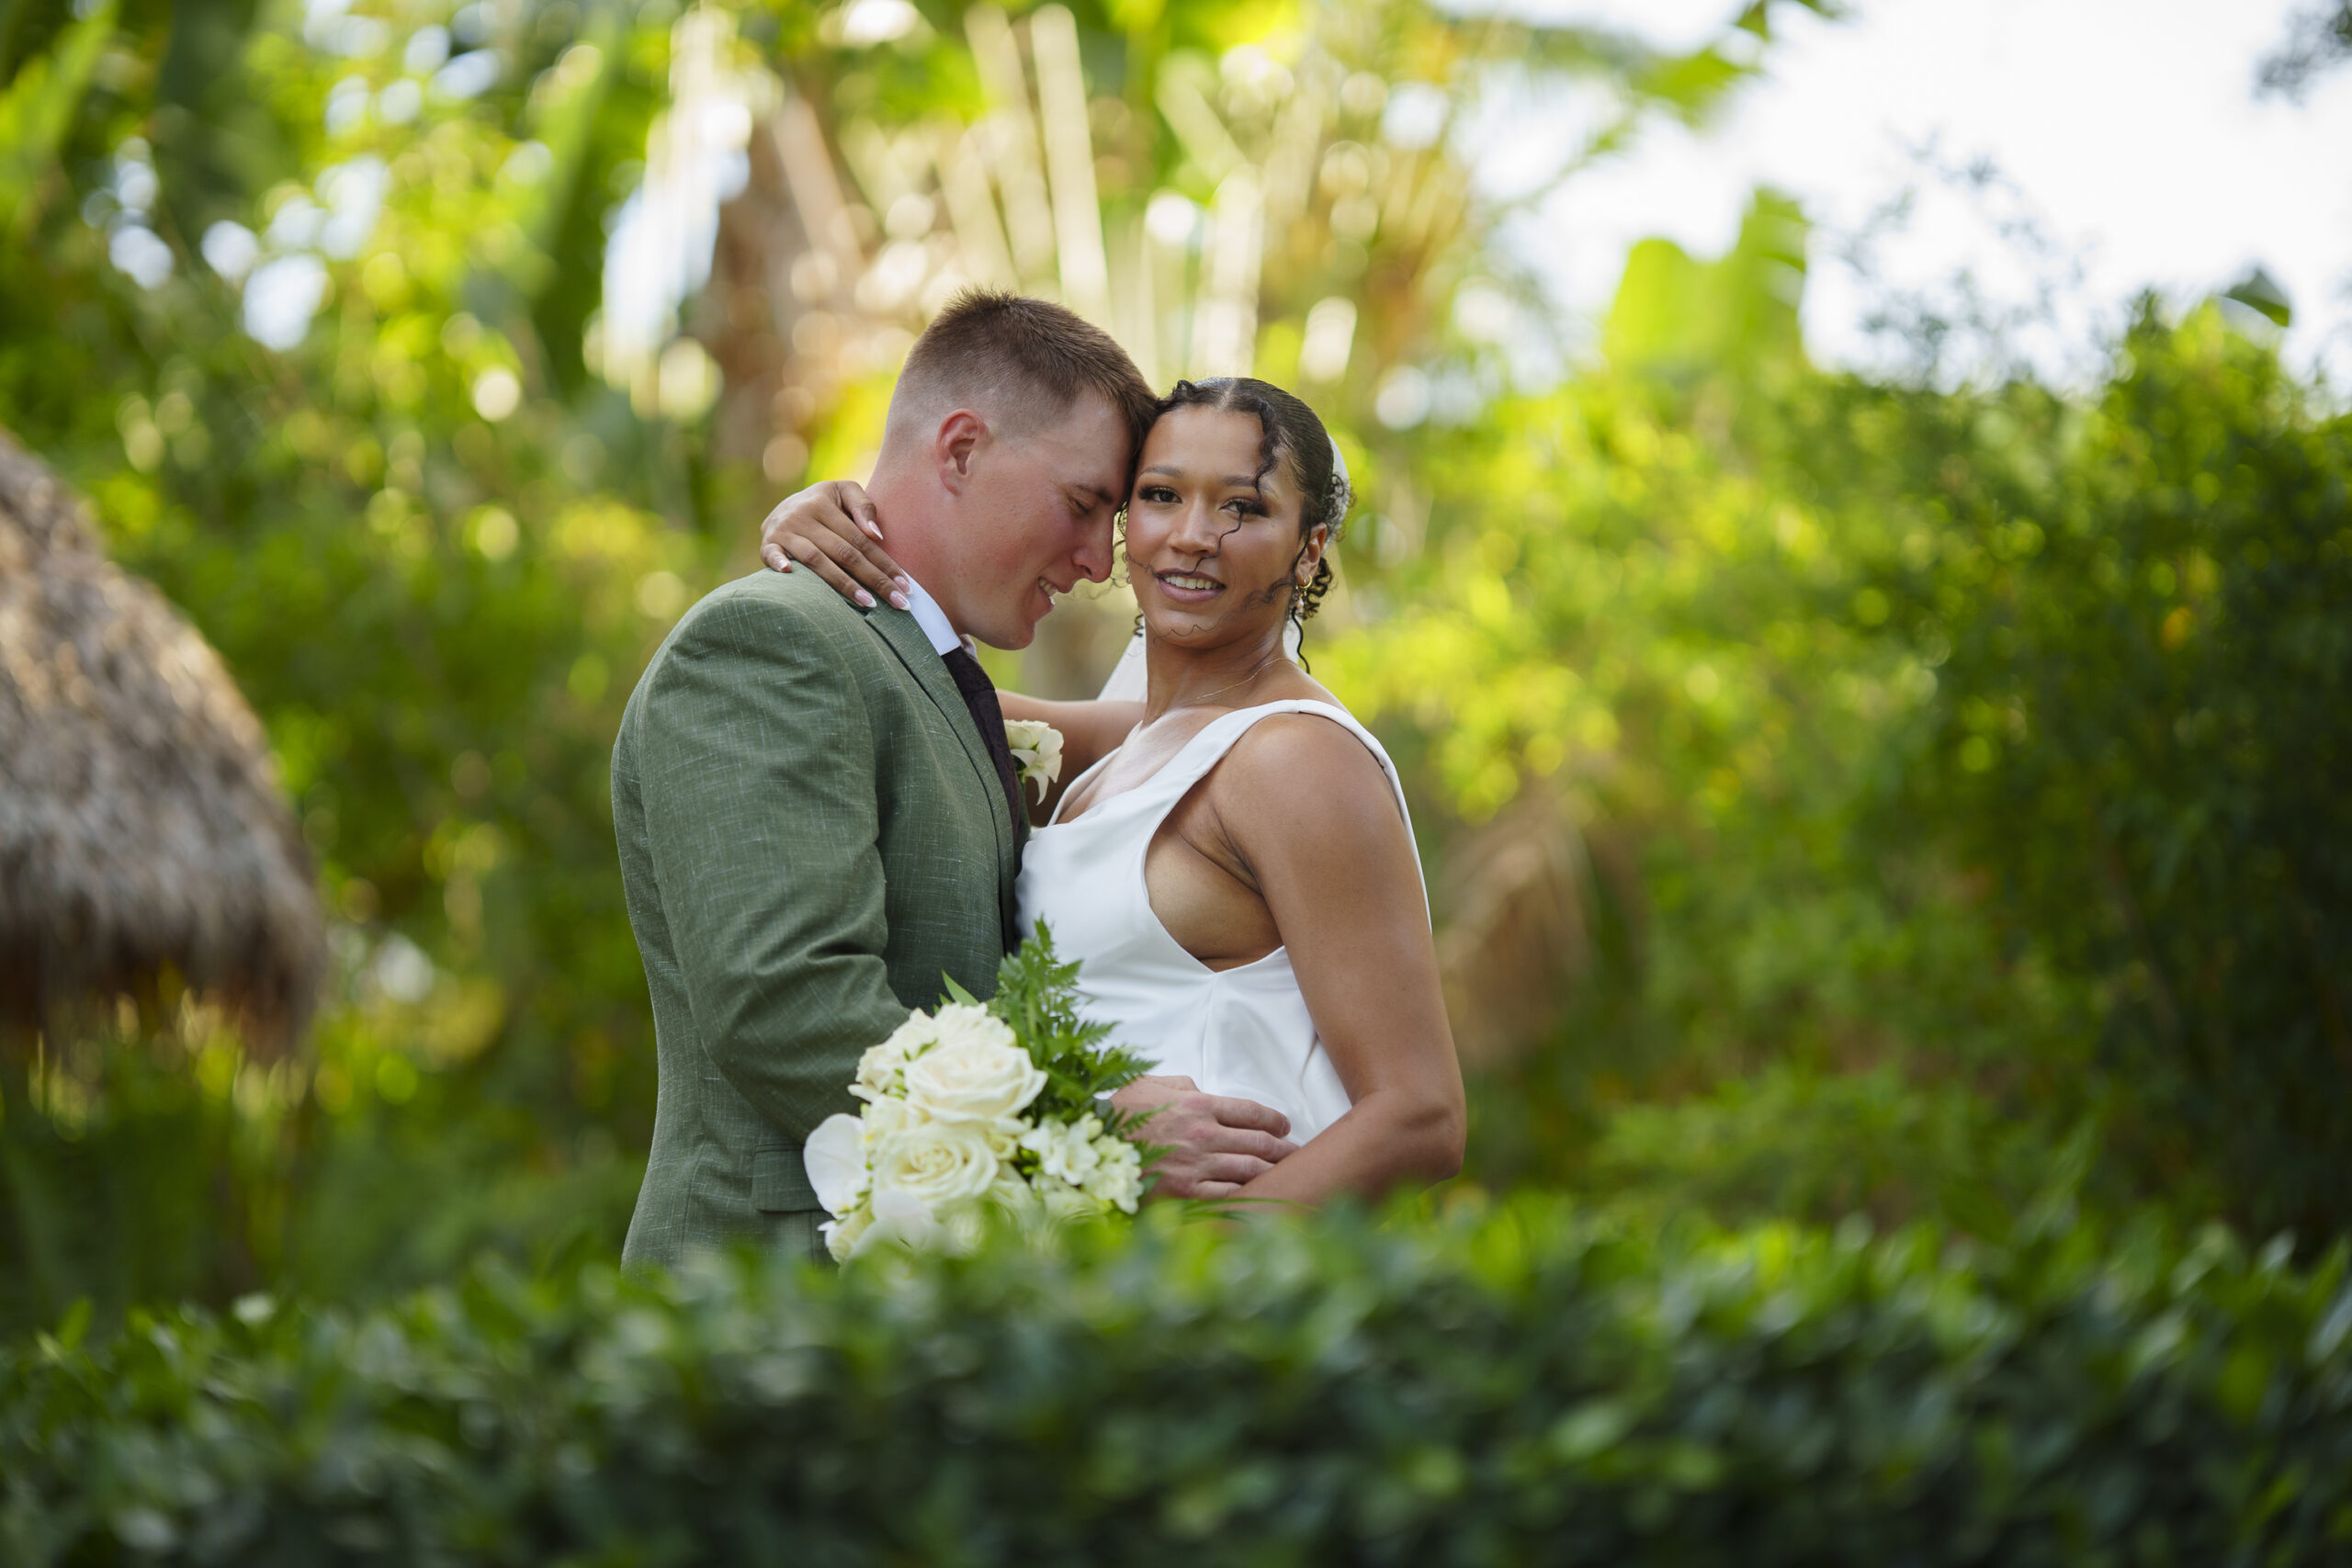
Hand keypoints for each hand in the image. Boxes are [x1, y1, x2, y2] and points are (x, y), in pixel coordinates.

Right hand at [758, 479, 910, 610]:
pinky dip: (778, 563)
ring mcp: (782, 531)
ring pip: (816, 561)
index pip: (860, 540)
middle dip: (874, 580)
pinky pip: (771, 556)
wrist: (783, 505)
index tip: (905, 586)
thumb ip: (863, 506)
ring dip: (843, 584)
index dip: (884, 564)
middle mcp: (801, 516)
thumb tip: (876, 535)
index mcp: (822, 503)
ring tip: (868, 604)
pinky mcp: (768, 545)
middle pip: (844, 554)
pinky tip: (790, 573)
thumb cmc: (824, 503)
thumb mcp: (844, 491)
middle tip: (898, 603)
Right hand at [1111, 1074, 1297, 1199]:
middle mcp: (1204, 1135)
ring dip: (1276, 1173)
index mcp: (1198, 1104)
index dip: (1275, 1119)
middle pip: (1260, 1142)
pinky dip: (1251, 1196)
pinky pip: (1230, 1196)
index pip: (1252, 1112)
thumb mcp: (1149, 1085)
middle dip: (1285, 1149)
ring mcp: (1197, 1166)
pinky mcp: (1188, 1194)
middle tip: (1298, 1154)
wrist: (1089, 1148)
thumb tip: (1201, 1090)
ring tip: (1291, 1176)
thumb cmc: (1118, 1115)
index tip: (1284, 1126)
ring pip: (1252, 1170)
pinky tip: (1263, 1197)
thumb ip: (1183, 1085)